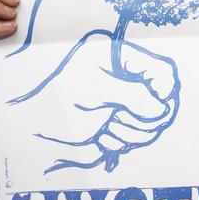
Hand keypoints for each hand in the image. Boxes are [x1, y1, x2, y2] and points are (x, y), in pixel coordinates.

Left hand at [11, 33, 178, 172]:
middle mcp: (126, 79)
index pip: (162, 72)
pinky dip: (120, 142)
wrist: (35, 123)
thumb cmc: (60, 97)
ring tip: (106, 128)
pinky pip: (136, 138)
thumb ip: (135, 96)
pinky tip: (101, 138)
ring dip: (130, 132)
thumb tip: (163, 111)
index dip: (163, 92)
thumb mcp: (98, 89)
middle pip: (162, 102)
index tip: (153, 108)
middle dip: (142, 118)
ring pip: (151, 124)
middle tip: (117, 118)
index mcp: (121, 57)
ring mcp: (123, 103)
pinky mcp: (117, 124)